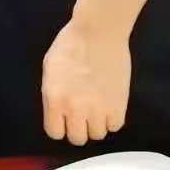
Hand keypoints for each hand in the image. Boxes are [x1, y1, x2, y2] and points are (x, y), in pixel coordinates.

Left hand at [40, 20, 130, 146]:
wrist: (98, 31)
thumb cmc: (70, 44)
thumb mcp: (50, 69)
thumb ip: (53, 94)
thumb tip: (59, 110)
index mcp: (55, 99)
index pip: (55, 133)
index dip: (60, 125)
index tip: (64, 117)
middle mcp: (75, 109)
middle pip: (78, 138)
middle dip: (79, 127)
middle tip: (82, 112)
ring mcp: (99, 109)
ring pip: (98, 134)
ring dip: (97, 123)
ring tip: (98, 105)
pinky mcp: (119, 105)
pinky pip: (115, 126)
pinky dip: (113, 118)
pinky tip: (109, 103)